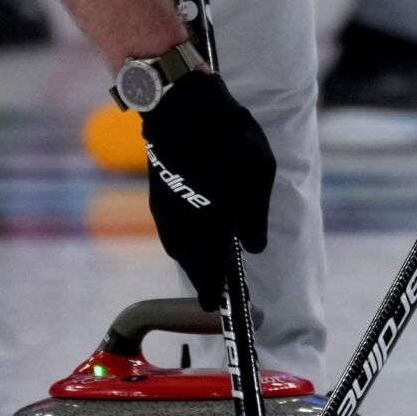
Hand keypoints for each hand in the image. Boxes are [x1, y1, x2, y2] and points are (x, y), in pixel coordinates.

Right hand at [137, 67, 275, 308]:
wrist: (181, 109)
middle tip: (211, 293)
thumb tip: (253, 246)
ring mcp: (166, 212)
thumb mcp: (259, 171)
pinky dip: (179, 243)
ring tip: (203, 268)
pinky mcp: (157, 198)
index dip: (216, 289)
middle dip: (202, 280)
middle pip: (192, 263)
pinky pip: (169, 233)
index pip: (213, 267)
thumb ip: (256, 215)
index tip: (218, 306)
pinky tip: (189, 240)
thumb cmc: (229, 137)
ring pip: (177, 249)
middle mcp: (185, 222)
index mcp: (213, 219)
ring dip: (190, 262)